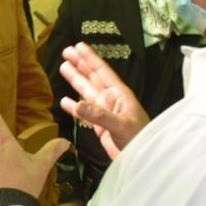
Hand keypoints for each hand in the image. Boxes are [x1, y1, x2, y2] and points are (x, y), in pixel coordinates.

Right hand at [58, 43, 149, 158]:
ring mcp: (105, 113)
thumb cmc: (139, 139)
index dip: (90, 58)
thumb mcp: (121, 125)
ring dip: (76, 81)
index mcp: (119, 95)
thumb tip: (78, 104)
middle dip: (80, 64)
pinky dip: (74, 108)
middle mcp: (111, 100)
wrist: (142, 159)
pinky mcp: (100, 127)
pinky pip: (84, 114)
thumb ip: (99, 115)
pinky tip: (64, 101)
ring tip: (64, 68)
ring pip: (87, 93)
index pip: (102, 72)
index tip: (79, 46)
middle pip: (93, 78)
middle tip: (66, 51)